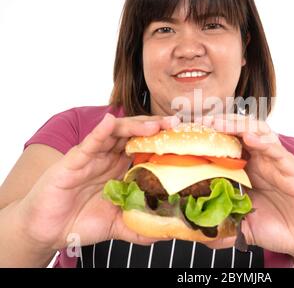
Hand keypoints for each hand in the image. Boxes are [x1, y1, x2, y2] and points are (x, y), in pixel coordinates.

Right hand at [17, 113, 179, 250]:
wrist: (47, 231)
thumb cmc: (80, 222)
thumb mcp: (118, 226)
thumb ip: (141, 228)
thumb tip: (169, 233)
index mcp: (120, 169)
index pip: (145, 148)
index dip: (163, 141)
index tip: (184, 138)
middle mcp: (108, 159)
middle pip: (134, 135)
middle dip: (155, 127)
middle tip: (175, 124)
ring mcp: (92, 157)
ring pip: (115, 133)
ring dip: (135, 126)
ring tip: (155, 125)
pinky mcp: (73, 161)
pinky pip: (89, 143)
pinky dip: (100, 132)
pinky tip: (110, 122)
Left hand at [203, 115, 293, 258]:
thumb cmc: (282, 227)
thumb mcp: (246, 227)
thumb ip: (226, 226)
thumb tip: (200, 234)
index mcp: (248, 171)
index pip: (226, 146)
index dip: (208, 138)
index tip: (186, 135)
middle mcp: (262, 162)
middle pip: (239, 132)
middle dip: (219, 125)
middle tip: (199, 125)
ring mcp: (277, 163)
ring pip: (258, 133)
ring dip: (237, 126)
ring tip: (218, 124)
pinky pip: (278, 151)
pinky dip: (264, 142)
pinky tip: (250, 137)